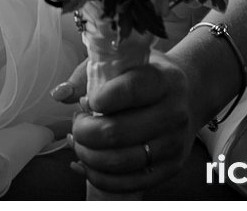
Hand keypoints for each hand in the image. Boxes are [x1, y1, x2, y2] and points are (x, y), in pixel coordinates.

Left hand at [53, 51, 200, 194]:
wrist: (186, 98)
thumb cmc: (146, 78)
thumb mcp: (123, 63)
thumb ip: (89, 75)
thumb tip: (60, 94)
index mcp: (164, 81)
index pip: (130, 90)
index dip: (100, 98)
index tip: (87, 101)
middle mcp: (174, 114)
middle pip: (117, 132)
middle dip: (83, 132)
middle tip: (77, 123)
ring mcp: (173, 144)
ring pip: (119, 162)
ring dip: (87, 155)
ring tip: (80, 142)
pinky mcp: (170, 168)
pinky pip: (128, 183)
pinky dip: (99, 176)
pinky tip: (88, 163)